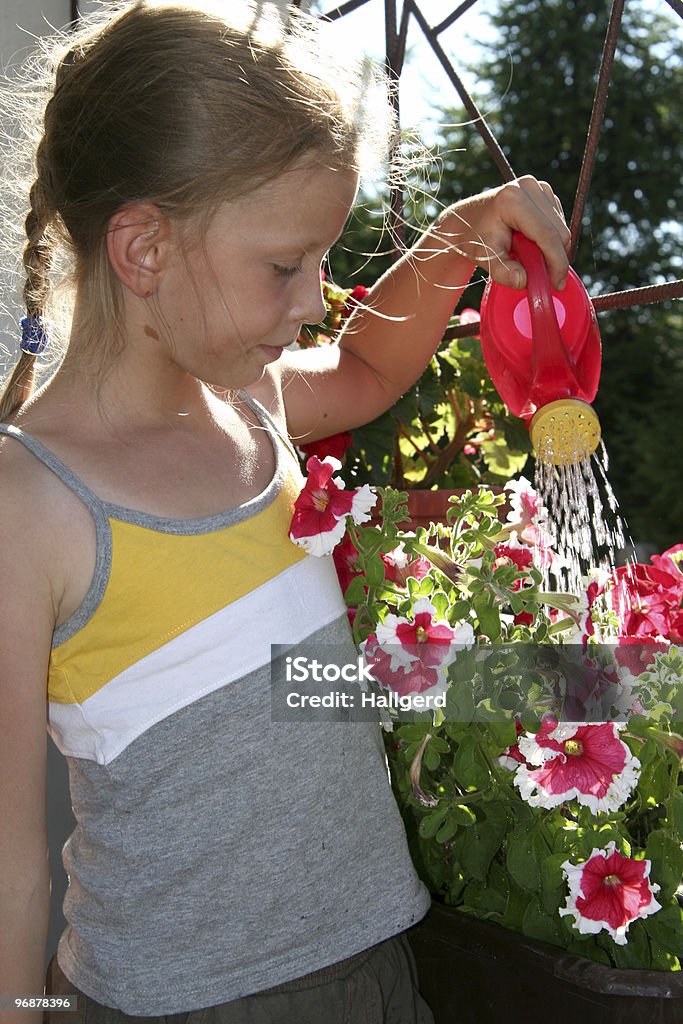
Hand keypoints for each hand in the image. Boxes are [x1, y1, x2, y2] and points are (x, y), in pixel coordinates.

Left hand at [443, 175, 570, 290]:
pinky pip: (558, 221)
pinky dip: (551, 238)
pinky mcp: (543, 191)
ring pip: (561, 226)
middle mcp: (528, 187)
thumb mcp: (484, 259)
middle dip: (556, 258)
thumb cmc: (474, 239)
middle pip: (559, 230)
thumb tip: (523, 281)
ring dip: (553, 249)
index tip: (558, 284)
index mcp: (512, 200)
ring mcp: (537, 186)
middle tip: (543, 278)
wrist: (466, 221)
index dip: (556, 262)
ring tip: (529, 258)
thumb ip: (503, 272)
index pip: (546, 234)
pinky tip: (532, 244)